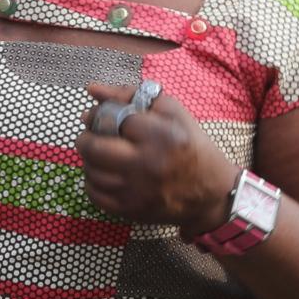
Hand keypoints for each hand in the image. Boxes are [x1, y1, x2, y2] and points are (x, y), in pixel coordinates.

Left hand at [76, 82, 239, 232]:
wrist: (212, 193)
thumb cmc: (190, 146)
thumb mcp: (172, 113)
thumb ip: (131, 95)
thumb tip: (92, 88)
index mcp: (161, 135)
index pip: (113, 118)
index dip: (101, 114)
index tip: (100, 116)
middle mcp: (147, 164)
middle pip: (93, 147)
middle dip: (86, 138)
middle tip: (91, 136)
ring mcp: (137, 190)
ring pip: (90, 171)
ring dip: (90, 160)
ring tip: (102, 155)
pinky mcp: (130, 210)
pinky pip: (93, 193)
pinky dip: (93, 181)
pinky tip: (106, 174)